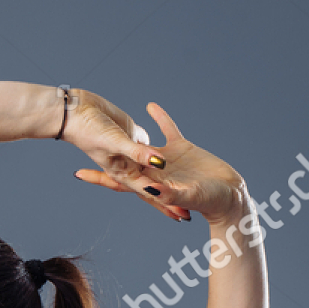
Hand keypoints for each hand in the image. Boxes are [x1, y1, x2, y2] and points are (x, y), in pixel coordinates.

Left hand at [70, 99, 246, 224]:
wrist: (229, 195)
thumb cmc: (210, 201)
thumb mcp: (188, 195)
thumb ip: (169, 192)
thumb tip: (148, 187)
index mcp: (150, 185)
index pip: (118, 181)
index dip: (99, 178)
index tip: (78, 173)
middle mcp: (154, 172)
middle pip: (123, 162)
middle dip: (105, 154)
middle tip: (86, 139)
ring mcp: (167, 159)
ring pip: (142, 144)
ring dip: (128, 134)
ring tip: (112, 120)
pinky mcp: (182, 148)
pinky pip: (168, 130)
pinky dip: (160, 118)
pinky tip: (150, 106)